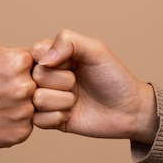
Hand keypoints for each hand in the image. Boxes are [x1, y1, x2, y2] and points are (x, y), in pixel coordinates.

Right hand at [0, 38, 35, 147]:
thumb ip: (13, 51)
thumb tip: (34, 55)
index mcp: (20, 61)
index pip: (43, 63)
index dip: (29, 69)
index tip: (13, 74)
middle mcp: (26, 86)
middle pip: (43, 86)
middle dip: (28, 88)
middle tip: (5, 92)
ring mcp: (24, 112)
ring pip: (37, 107)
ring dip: (22, 106)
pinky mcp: (20, 133)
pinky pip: (27, 125)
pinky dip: (14, 123)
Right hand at [31, 30, 157, 143]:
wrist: (128, 110)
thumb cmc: (114, 77)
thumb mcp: (96, 50)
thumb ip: (68, 41)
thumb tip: (43, 58)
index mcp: (53, 57)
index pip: (34, 52)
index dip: (54, 61)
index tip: (72, 64)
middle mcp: (46, 77)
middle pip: (36, 76)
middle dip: (63, 81)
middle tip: (77, 83)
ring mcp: (46, 99)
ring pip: (36, 99)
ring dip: (63, 101)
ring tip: (76, 100)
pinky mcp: (48, 120)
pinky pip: (38, 120)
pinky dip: (58, 117)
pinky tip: (70, 114)